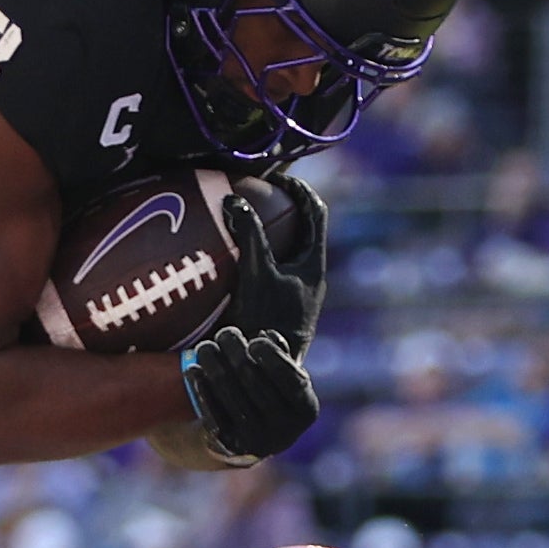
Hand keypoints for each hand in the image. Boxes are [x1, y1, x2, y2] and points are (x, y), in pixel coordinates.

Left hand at [175, 327, 319, 469]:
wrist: (251, 436)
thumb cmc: (270, 391)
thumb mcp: (283, 374)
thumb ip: (280, 353)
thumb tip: (268, 336)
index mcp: (306, 411)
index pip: (292, 380)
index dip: (273, 358)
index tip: (255, 341)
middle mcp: (286, 431)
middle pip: (254, 380)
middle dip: (236, 352)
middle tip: (225, 333)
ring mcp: (257, 441)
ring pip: (230, 393)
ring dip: (214, 364)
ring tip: (205, 347)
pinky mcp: (230, 445)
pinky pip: (212, 411)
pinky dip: (202, 388)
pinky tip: (194, 369)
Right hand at [217, 175, 328, 348]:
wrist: (267, 369)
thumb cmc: (267, 320)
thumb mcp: (256, 272)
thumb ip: (248, 235)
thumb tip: (232, 200)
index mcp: (313, 263)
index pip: (316, 212)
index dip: (300, 190)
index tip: (278, 178)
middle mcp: (309, 276)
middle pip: (303, 228)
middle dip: (284, 207)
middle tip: (259, 193)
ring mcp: (296, 291)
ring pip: (287, 250)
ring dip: (271, 232)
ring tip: (245, 218)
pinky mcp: (280, 304)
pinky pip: (272, 269)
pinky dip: (258, 255)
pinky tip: (233, 255)